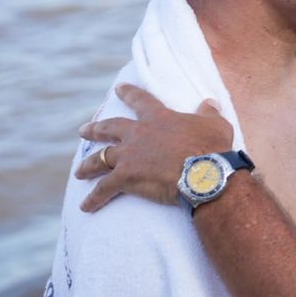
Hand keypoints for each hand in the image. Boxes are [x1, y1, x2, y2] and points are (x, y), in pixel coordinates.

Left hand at [74, 84, 233, 212]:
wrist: (205, 174)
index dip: (129, 94)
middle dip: (95, 130)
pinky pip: (104, 189)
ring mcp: (129, 156)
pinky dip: (93, 199)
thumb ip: (209, 113)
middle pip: (109, 129)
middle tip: (83, 131)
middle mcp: (138, 134)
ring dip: (88, 165)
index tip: (119, 89)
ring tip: (79, 171)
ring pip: (100, 159)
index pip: (140, 101)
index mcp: (158, 118)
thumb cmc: (213, 148)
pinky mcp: (126, 178)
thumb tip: (209, 102)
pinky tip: (85, 207)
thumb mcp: (216, 125)